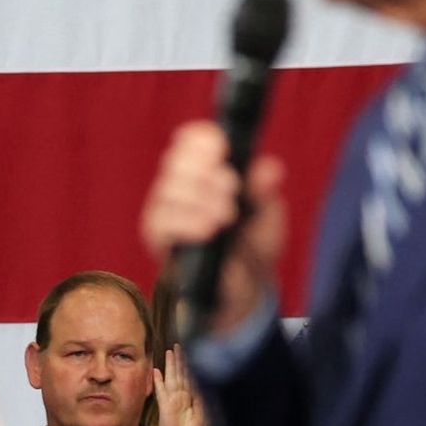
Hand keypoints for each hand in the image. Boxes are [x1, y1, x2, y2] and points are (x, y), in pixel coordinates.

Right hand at [139, 123, 286, 333]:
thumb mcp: (268, 215)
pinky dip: (188, 222)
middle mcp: (179, 182)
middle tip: (232, 190)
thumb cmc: (252, 243)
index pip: (192, 138)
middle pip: (177, 159)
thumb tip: (269, 168)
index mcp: (205, 167)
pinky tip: (208, 230)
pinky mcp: (156, 234)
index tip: (224, 152)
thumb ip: (266, 191)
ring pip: (170, 187)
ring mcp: (164, 207)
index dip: (205, 140)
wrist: (243, 288)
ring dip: (203, 200)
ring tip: (227, 218)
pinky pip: (162, 219)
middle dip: (209, 173)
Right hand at [152, 346, 207, 425]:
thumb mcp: (202, 414)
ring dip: (170, 365)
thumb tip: (203, 383)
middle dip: (179, 360)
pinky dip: (158, 381)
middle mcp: (180, 396)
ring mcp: (171, 400)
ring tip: (169, 352)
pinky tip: (155, 371)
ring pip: (171, 378)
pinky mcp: (165, 406)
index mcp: (189, 398)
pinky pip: (161, 391)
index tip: (190, 352)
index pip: (189, 377)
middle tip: (178, 346)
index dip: (189, 365)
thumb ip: (201, 399)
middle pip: (179, 374)